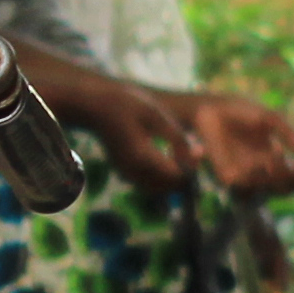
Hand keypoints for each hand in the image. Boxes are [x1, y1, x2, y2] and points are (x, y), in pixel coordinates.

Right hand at [73, 80, 200, 194]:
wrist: (94, 105)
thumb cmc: (127, 104)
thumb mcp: (158, 115)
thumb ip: (178, 137)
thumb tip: (198, 155)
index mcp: (143, 157)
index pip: (177, 176)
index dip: (192, 167)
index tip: (199, 149)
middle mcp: (133, 171)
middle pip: (169, 188)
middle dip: (185, 174)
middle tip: (192, 153)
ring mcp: (126, 174)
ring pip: (158, 189)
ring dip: (173, 179)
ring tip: (181, 155)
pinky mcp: (123, 172)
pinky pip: (148, 184)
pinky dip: (161, 178)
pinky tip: (166, 158)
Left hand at [186, 93, 293, 199]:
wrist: (211, 108)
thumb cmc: (240, 111)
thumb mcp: (270, 119)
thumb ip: (288, 134)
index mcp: (271, 158)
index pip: (292, 179)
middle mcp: (259, 170)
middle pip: (284, 190)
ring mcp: (244, 174)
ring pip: (267, 190)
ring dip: (276, 176)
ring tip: (276, 155)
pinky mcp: (227, 175)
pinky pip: (247, 184)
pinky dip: (257, 174)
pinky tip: (261, 160)